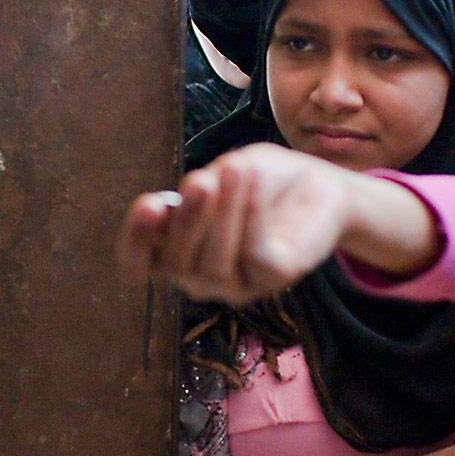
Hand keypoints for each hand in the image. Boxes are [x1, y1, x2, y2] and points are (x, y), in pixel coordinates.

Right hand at [119, 143, 438, 301]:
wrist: (320, 185)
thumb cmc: (261, 178)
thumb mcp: (220, 174)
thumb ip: (197, 192)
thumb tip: (180, 201)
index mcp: (176, 249)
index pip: (138, 262)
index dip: (135, 239)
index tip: (150, 204)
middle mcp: (198, 275)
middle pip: (174, 264)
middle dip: (188, 221)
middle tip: (202, 180)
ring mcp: (234, 284)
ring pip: (212, 265)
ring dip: (224, 215)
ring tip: (235, 171)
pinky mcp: (270, 279)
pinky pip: (253, 252)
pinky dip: (252, 214)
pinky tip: (253, 183)